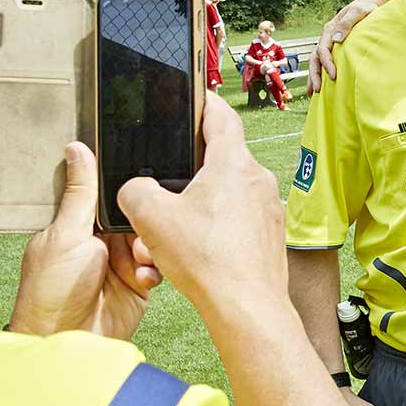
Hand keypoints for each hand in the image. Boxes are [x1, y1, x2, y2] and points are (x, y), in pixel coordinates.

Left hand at [10, 142, 161, 339]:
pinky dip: (154, 269)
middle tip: (140, 226)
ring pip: (152, 236)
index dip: (124, 185)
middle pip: (136, 212)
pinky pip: (159, 264)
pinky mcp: (138, 282)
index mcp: (79, 221)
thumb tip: (77, 148)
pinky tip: (141, 279)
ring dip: (150, 246)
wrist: (67, 340)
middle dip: (144, 217)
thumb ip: (80, 192)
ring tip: (139, 259)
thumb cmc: (51, 292)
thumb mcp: (65, 234)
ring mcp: (121, 261)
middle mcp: (102, 238)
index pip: (107, 191)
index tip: (142, 173)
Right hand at [119, 92, 287, 318]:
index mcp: (233, 162)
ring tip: (181, 221)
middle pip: (224, 156)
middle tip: (172, 174)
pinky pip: (242, 219)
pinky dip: (221, 225)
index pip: (221, 115)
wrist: (247, 307)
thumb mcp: (151, 217)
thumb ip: (135, 191)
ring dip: (207, 199)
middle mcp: (258, 179)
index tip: (195, 99)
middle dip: (196, 164)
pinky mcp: (271, 235)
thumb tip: (136, 190)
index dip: (205, 103)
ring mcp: (269, 208)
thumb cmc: (209, 260)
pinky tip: (201, 246)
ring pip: (232, 191)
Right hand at [310, 0, 397, 91]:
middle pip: (315, 58)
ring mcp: (329, 43)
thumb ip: (347, 24)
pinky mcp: (334, 48)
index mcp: (330, 29)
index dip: (327, 63)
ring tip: (312, 92)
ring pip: (316, 61)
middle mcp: (326, 37)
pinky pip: (322, 62)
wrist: (369, 5)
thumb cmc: (365, 9)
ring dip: (313, 76)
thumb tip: (336, 39)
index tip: (334, 76)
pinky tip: (318, 85)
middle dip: (314, 74)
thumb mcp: (358, 12)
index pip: (323, 49)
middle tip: (317, 89)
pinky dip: (318, 73)